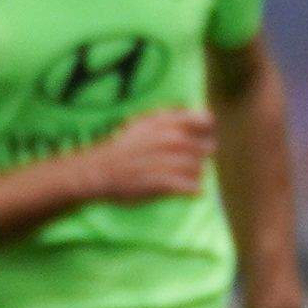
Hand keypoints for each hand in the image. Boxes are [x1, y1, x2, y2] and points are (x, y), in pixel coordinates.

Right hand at [83, 108, 216, 205]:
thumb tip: (202, 116)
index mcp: (166, 122)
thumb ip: (171, 117)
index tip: (203, 137)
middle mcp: (170, 138)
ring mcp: (167, 161)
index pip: (205, 121)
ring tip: (186, 176)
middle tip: (191, 161)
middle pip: (206, 147)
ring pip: (200, 168)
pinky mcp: (163, 183)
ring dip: (196, 173)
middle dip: (201, 155)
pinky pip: (192, 187)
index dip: (208, 130)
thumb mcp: (144, 122)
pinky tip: (191, 190)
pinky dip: (194, 189)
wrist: (99, 170)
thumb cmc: (123, 147)